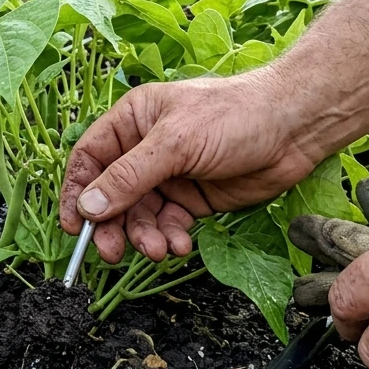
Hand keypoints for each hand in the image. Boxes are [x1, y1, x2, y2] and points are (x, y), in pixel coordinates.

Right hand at [61, 70, 321, 262]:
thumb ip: (129, 177)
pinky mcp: (193, 199)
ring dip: (144, 236)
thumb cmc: (234, 116)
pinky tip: (179, 245)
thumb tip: (87, 206)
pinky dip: (169, 238)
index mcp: (132, 121)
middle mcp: (145, 149)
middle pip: (111, 195)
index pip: (90, 159)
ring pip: (140, 215)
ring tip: (159, 250)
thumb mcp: (174, 144)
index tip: (73, 227)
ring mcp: (170, 176)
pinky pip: (168, 224)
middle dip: (111, 225)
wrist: (295, 128)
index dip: (77, 192)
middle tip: (111, 252)